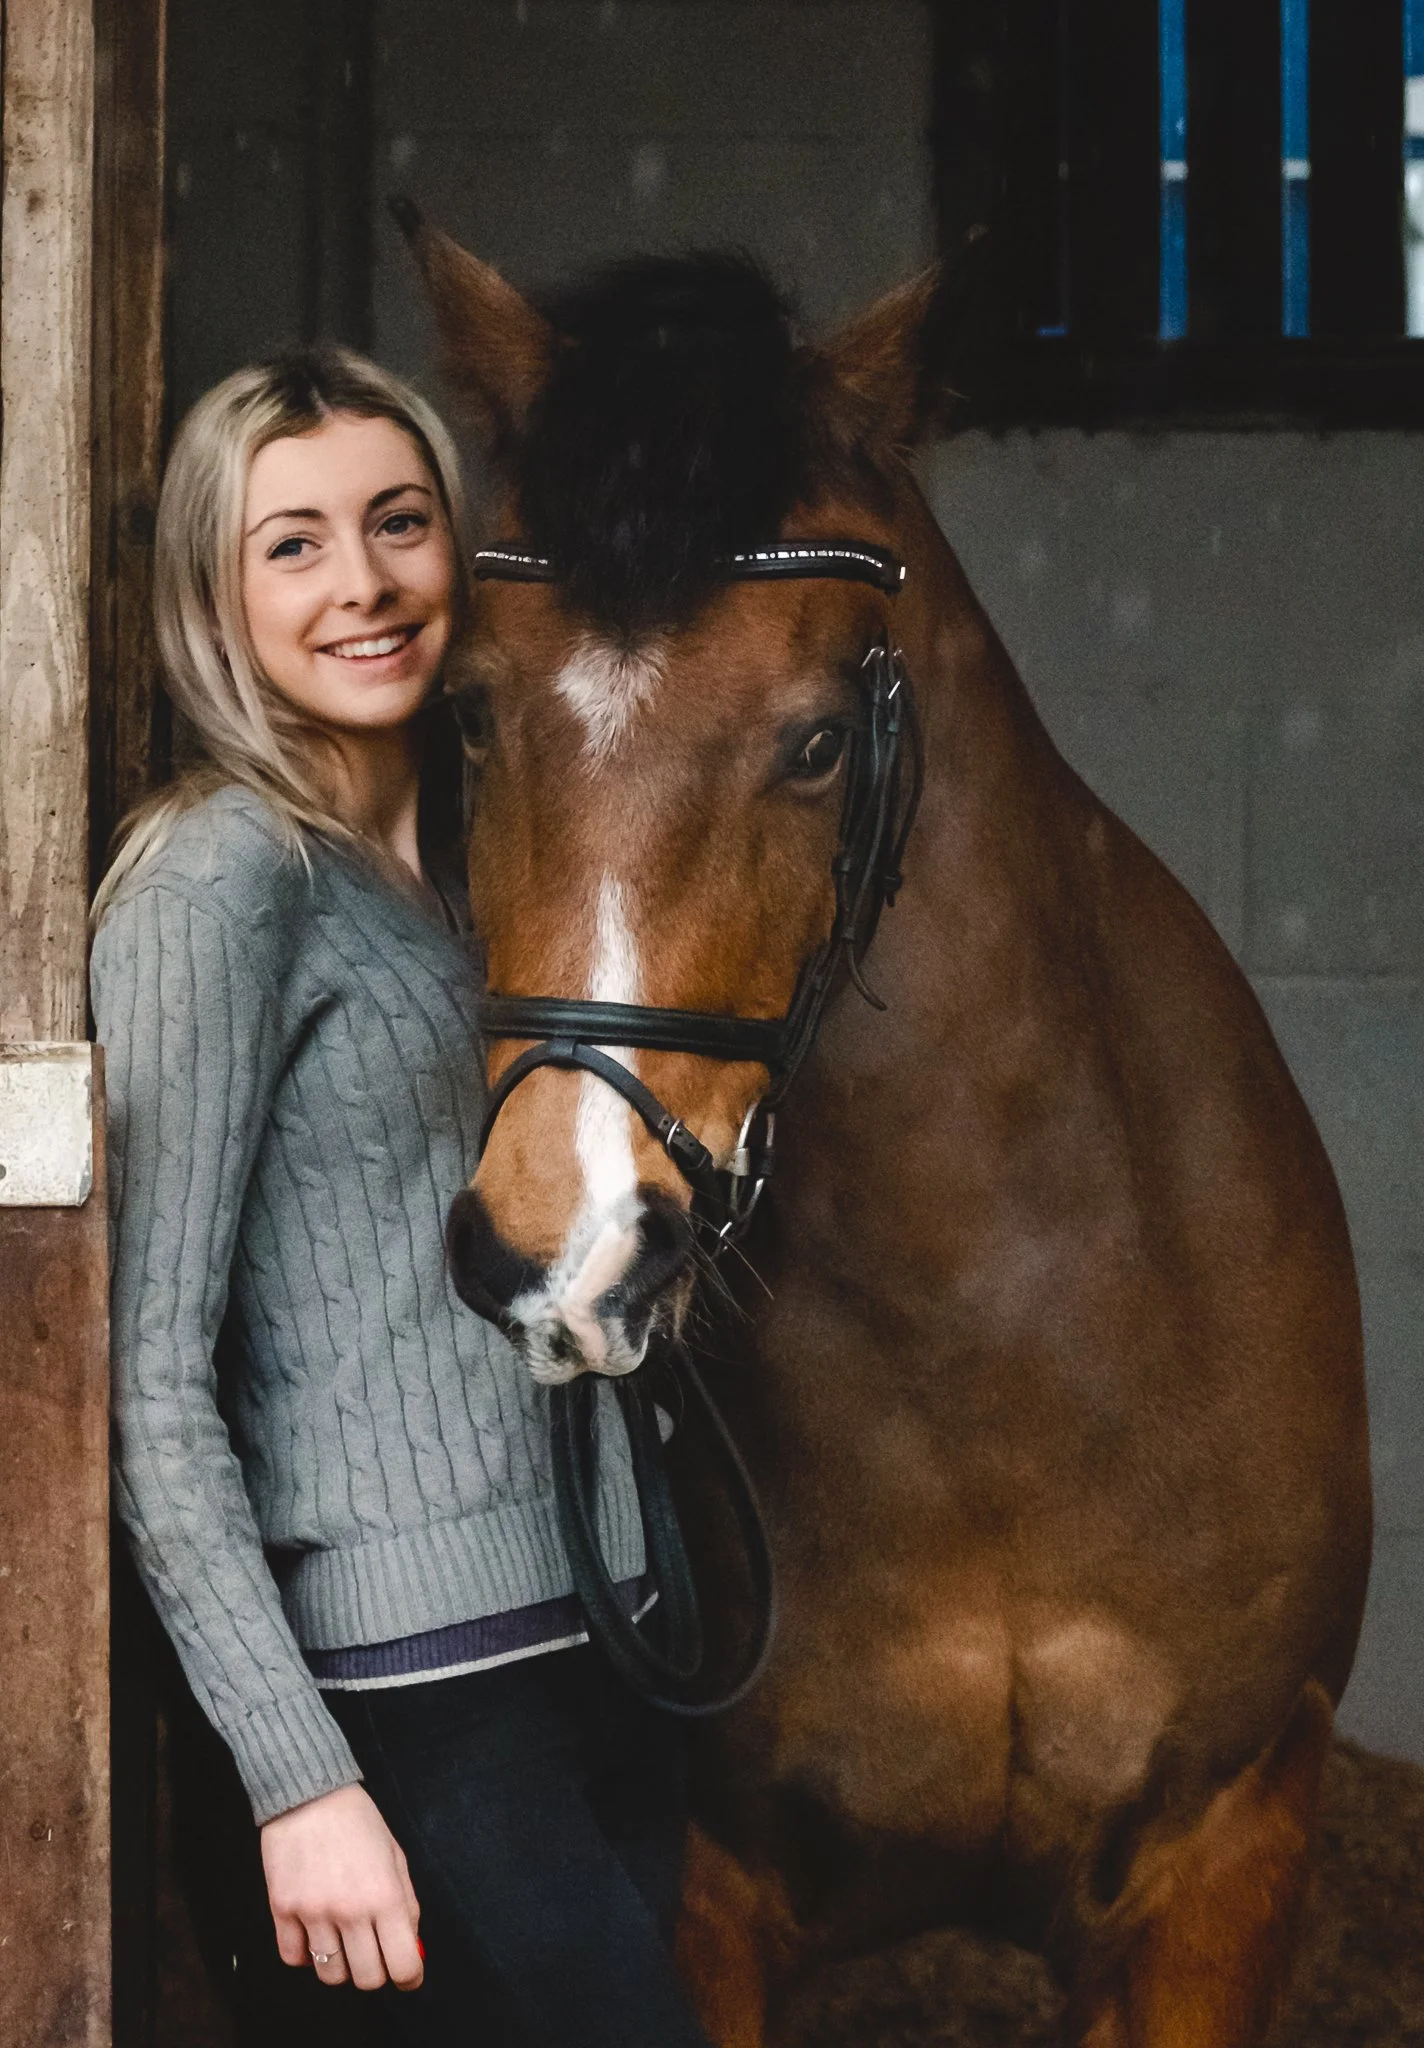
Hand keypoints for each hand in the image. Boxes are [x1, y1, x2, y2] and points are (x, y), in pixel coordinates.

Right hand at [261, 1782, 423, 1991]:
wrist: (309, 1793)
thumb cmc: (358, 1822)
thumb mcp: (395, 1857)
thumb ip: (406, 1905)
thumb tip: (411, 1949)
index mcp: (385, 1896)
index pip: (403, 1964)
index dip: (409, 1976)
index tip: (408, 1975)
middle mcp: (350, 1910)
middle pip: (367, 1979)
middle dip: (375, 1972)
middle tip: (374, 1954)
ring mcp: (314, 1913)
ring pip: (330, 1974)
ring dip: (340, 1964)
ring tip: (342, 1940)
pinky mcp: (283, 1910)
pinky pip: (294, 1958)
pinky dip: (306, 1955)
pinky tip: (314, 1934)